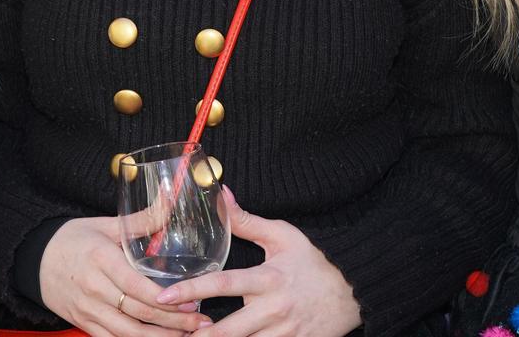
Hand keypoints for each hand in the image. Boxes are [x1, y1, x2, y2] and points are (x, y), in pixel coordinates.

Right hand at [38, 216, 208, 336]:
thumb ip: (141, 220)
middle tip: (200, 324)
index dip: (166, 299)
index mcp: (100, 259)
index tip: (191, 302)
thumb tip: (170, 200)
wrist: (33, 259)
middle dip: (172, 322)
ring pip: (127, 333)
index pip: (136, 286)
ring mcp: (87, 310)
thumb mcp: (105, 226)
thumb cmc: (73, 239)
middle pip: (138, 313)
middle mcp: (93, 288)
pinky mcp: (83, 324)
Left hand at [159, 192, 360, 336]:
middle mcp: (274, 310)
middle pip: (229, 330)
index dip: (191, 290)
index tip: (164, 295)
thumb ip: (247, 221)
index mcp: (268, 279)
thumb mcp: (283, 236)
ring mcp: (284, 333)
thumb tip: (220, 196)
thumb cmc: (314, 262)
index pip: (223, 284)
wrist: (354, 292)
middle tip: (173, 333)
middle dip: (199, 335)